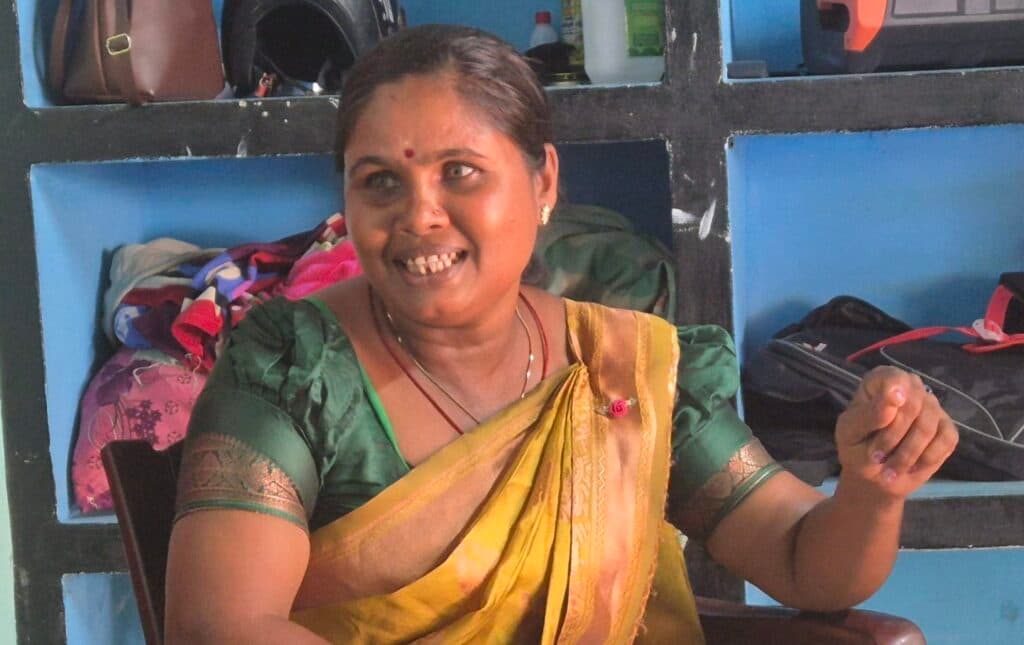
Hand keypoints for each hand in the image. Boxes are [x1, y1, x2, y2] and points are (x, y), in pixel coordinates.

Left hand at [835, 366, 957, 498]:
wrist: (872, 475)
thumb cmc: (856, 447)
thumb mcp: (851, 433)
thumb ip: (870, 414)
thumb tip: (896, 396)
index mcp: (880, 381)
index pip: (894, 378)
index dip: (892, 394)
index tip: (888, 413)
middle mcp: (910, 388)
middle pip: (913, 405)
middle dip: (893, 437)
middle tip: (876, 456)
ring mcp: (931, 407)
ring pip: (928, 426)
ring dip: (907, 453)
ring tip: (889, 467)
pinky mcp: (947, 428)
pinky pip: (946, 440)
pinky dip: (926, 458)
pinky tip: (911, 466)